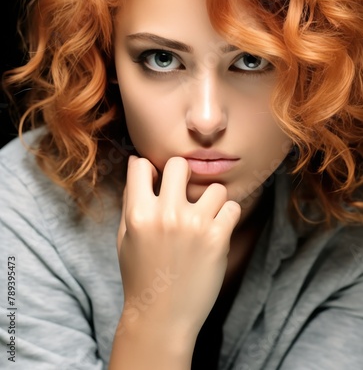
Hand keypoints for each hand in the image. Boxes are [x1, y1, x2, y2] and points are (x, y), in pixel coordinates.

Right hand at [116, 155, 240, 342]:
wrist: (161, 318)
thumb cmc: (141, 275)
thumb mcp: (125, 236)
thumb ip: (130, 199)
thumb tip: (138, 164)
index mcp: (138, 214)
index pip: (141, 165)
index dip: (149, 168)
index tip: (156, 179)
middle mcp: (165, 215)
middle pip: (179, 164)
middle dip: (181, 174)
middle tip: (184, 192)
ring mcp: (193, 225)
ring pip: (214, 187)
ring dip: (211, 200)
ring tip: (204, 217)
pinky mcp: (217, 238)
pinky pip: (232, 207)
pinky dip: (227, 217)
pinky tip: (217, 229)